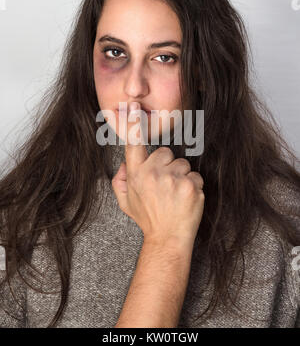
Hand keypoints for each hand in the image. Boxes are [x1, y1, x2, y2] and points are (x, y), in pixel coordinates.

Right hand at [112, 101, 204, 245]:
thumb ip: (120, 180)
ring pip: (183, 164)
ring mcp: (172, 179)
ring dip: (182, 177)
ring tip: (176, 195)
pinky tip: (186, 200)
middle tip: (166, 186)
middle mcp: (152, 174)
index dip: (134, 124)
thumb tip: (125, 163)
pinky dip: (193, 186)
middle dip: (167, 165)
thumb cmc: (148, 219)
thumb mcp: (126, 203)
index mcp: (136, 175)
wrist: (167, 239)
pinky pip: (195, 176)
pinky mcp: (190, 186)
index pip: (134, 144)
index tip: (133, 106)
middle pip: (166, 153)